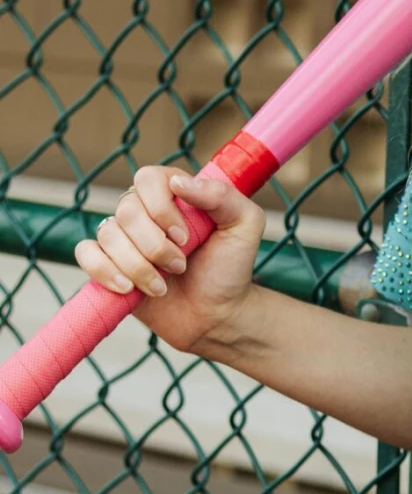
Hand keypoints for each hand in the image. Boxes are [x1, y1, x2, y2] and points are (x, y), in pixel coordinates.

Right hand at [73, 166, 265, 354]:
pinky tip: (129, 289)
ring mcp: (123, 236)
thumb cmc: (230, 268)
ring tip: (162, 286)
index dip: (162, 208)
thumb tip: (178, 182)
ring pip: (107, 235)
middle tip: (181, 266)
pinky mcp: (107, 263)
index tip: (186, 237)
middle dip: (155, 246)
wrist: (215, 315)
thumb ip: (222, 196)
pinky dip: (104, 271)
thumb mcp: (245, 225)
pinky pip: (85, 253)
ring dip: (138, 266)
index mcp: (174, 191)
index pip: (148, 178)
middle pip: (126, 210)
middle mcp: (143, 209)